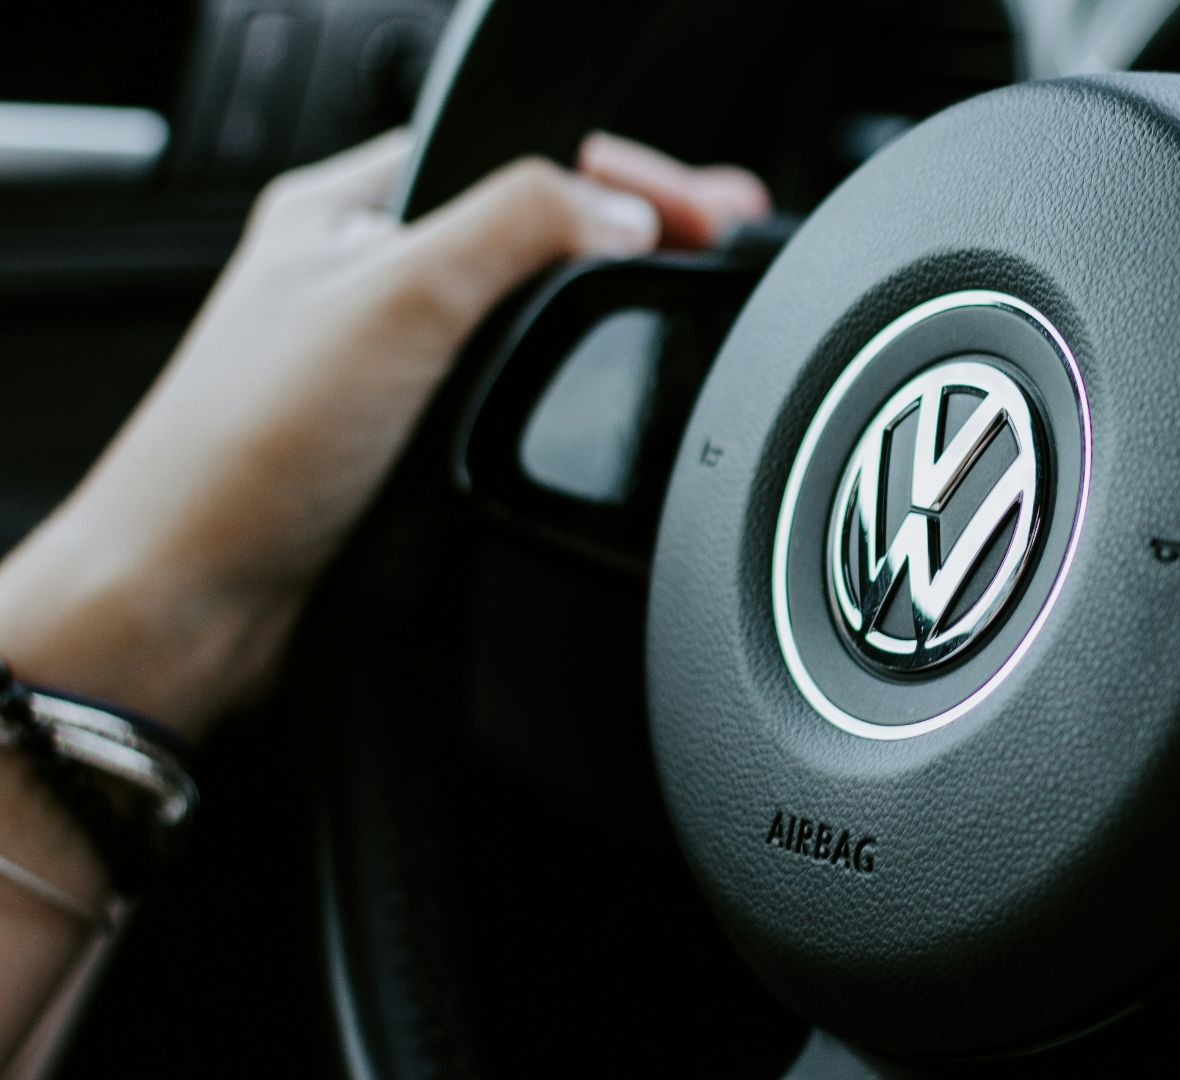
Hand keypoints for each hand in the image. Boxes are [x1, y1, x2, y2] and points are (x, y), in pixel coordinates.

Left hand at [0, 130, 768, 739]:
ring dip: (599, 314)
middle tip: (716, 249)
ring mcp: (393, 363)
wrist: (198, 604)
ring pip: (527, 317)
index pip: (516, 153)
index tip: (698, 209)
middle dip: (628, 236)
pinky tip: (601, 392)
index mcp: (351, 208)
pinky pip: (514, 391)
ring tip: (676, 305)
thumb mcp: (398, 297)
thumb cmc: (240, 451)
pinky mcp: (411, 440)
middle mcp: (369, 277)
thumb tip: (625, 208)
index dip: (615, 172)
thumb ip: (520, 227)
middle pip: (533, 232)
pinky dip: (566, 386)